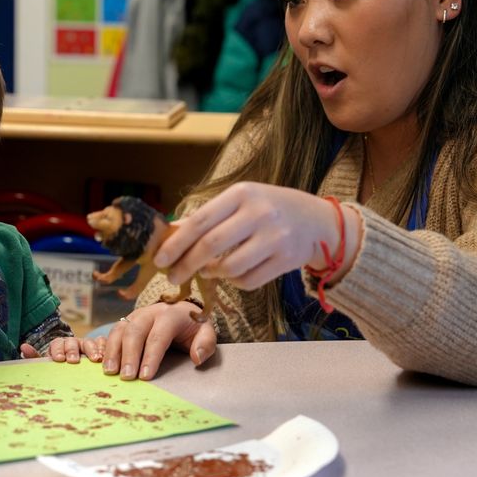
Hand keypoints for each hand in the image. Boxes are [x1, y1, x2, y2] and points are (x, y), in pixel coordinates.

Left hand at [21, 337, 106, 363]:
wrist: (78, 376)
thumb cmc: (61, 370)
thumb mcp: (47, 365)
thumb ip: (36, 358)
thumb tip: (23, 346)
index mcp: (60, 346)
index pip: (57, 343)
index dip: (58, 350)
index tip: (58, 359)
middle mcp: (74, 343)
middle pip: (73, 342)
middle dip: (73, 350)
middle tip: (73, 361)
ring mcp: (88, 345)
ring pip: (90, 342)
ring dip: (92, 350)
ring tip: (95, 360)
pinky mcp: (101, 348)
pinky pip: (104, 343)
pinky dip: (105, 348)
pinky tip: (106, 356)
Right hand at [102, 302, 215, 380]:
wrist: (181, 309)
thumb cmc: (193, 326)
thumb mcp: (206, 332)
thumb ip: (206, 344)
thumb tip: (196, 358)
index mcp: (171, 314)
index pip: (158, 335)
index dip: (151, 356)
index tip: (146, 376)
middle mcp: (150, 312)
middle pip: (135, 331)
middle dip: (129, 355)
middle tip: (127, 377)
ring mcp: (135, 315)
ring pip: (120, 329)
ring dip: (113, 351)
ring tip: (110, 371)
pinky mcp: (126, 320)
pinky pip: (113, 331)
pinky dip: (106, 347)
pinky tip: (103, 363)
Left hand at [153, 182, 359, 290]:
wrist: (317, 221)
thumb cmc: (269, 209)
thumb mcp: (241, 201)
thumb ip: (210, 216)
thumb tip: (171, 235)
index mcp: (242, 194)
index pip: (201, 220)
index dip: (176, 243)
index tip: (159, 259)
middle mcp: (259, 213)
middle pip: (211, 246)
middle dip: (186, 265)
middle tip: (172, 277)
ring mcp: (276, 237)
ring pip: (229, 268)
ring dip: (212, 274)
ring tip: (208, 270)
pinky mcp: (287, 260)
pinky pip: (248, 281)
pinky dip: (234, 282)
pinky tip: (233, 273)